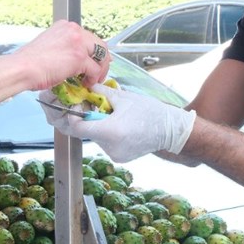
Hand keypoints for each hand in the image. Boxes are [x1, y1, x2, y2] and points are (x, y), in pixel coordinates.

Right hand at [15, 20, 110, 89]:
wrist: (22, 68)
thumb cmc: (29, 61)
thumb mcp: (49, 46)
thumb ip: (64, 48)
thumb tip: (74, 61)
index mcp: (65, 26)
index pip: (88, 36)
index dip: (94, 51)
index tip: (95, 60)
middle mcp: (73, 30)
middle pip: (99, 44)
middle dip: (102, 60)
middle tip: (99, 72)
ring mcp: (78, 43)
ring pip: (102, 55)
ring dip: (101, 70)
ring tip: (94, 80)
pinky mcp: (80, 57)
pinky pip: (95, 69)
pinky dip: (94, 78)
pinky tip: (86, 83)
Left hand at [40, 84, 195, 162]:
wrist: (170, 131)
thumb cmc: (150, 112)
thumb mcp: (123, 98)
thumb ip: (101, 93)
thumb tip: (86, 86)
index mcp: (110, 131)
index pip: (78, 127)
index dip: (73, 115)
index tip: (77, 105)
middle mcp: (110, 146)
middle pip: (85, 132)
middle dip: (84, 118)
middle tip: (88, 106)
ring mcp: (114, 154)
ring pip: (95, 137)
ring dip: (97, 124)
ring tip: (109, 114)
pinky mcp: (119, 157)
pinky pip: (105, 143)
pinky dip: (106, 132)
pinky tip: (117, 124)